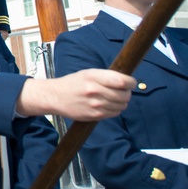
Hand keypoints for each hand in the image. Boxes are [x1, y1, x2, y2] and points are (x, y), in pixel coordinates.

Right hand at [16, 68, 132, 120]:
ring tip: (112, 98)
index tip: (131, 83)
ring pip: (122, 105)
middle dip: (127, 93)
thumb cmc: (73, 83)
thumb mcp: (88, 73)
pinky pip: (115, 113)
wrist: (56, 97)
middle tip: (121, 91)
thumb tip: (128, 82)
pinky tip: (107, 104)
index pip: (122, 81)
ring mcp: (95, 104)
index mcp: (93, 76)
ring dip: (121, 102)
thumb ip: (106, 76)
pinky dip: (115, 109)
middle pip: (124, 95)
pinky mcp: (95, 115)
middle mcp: (94, 90)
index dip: (131, 82)